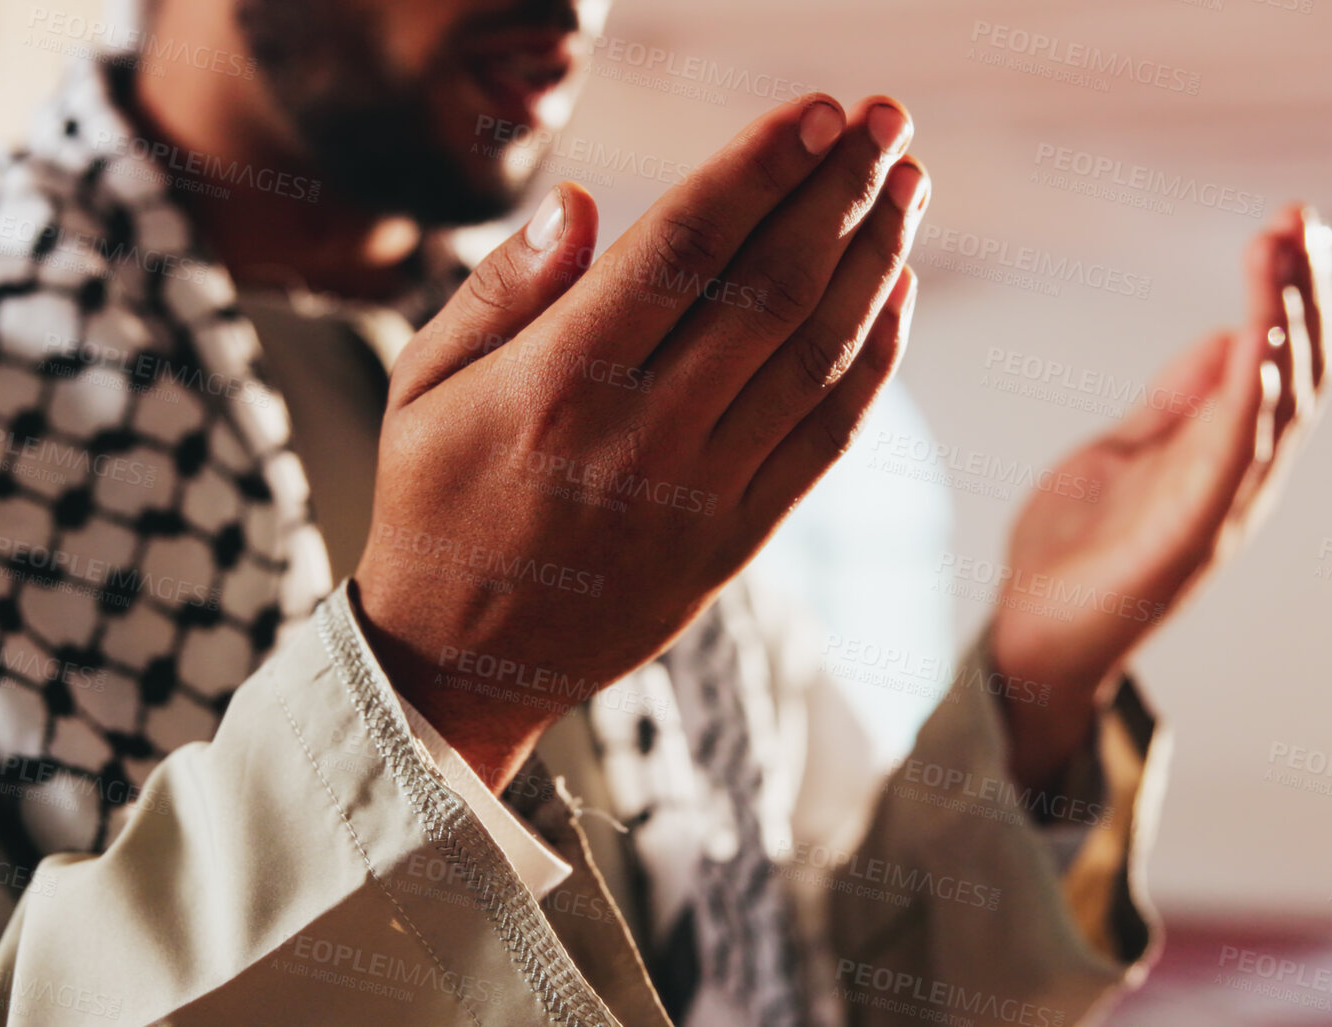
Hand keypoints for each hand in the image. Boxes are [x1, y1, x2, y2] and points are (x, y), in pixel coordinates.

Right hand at [351, 96, 929, 788]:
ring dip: (875, 263)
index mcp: (557, 381)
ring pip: (813, 358)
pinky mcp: (734, 543)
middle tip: (886, 121)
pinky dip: (874, 363)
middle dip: (839, 192)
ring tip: (909, 187)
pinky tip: (896, 295)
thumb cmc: (434, 501)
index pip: (684, 246)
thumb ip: (501, 289)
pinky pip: (825, 440)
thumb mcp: (422, 385)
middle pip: (769, 289)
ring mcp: (698, 496)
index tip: (815, 110)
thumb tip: (583, 201)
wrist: (460, 661)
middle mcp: (639, 435)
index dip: (760, 169)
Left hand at [990, 205, 1331, 788]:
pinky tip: (1255, 343)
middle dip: (1303, 292)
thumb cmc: (1076, 546)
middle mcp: (1239, 478)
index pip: (1283, 358)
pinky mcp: (1187, 538)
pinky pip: (1235, 459)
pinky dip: (1253, 397)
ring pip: (1281, 406)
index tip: (1290, 222)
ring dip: (1284, 324)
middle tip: (1298, 220)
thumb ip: (1177, 399)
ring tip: (1278, 253)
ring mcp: (1220, 509)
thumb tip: (1230, 331)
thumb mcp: (1126, 448)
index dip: (1293, 292)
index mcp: (1224, 452)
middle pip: (1301, 372)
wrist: (1030, 635)